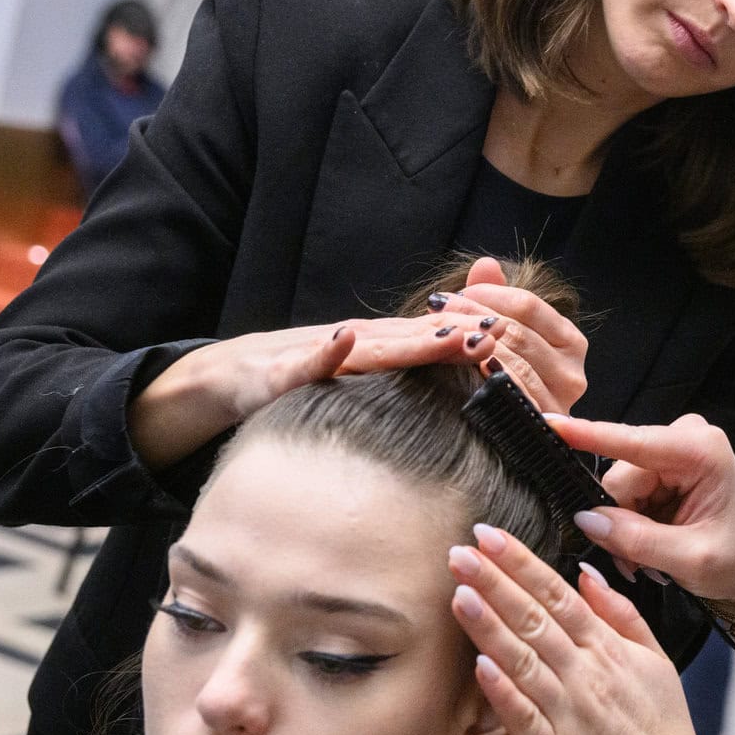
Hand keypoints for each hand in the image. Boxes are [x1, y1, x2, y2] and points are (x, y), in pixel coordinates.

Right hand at [130, 307, 502, 468]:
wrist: (221, 380)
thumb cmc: (298, 388)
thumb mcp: (354, 388)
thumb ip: (398, 385)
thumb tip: (449, 401)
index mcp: (373, 353)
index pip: (428, 345)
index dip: (468, 344)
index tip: (514, 343)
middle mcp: (351, 346)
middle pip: (409, 340)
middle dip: (453, 337)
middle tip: (497, 333)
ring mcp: (315, 355)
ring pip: (367, 347)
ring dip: (409, 340)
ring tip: (449, 334)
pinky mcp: (276, 373)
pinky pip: (302, 364)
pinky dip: (323, 353)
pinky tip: (343, 341)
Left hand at [445, 256, 588, 414]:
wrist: (512, 438)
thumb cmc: (506, 378)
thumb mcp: (505, 332)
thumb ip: (497, 298)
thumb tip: (486, 264)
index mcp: (570, 342)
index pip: (529, 306)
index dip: (489, 295)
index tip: (455, 294)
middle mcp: (574, 372)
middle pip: (518, 333)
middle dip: (474, 317)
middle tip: (438, 311)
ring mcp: (560, 402)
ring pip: (513, 362)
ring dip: (473, 346)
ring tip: (441, 335)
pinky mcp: (541, 426)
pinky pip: (509, 396)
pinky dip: (483, 380)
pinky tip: (460, 370)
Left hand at [452, 525, 703, 734]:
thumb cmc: (662, 730)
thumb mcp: (656, 660)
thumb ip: (621, 614)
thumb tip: (586, 574)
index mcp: (607, 649)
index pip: (558, 595)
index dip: (521, 564)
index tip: (490, 537)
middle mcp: (585, 674)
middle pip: (534, 619)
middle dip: (494, 581)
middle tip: (460, 552)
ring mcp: (568, 712)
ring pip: (523, 660)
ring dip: (489, 626)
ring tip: (459, 593)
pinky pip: (523, 717)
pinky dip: (501, 691)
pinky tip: (478, 665)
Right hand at [546, 414, 734, 609]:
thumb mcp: (691, 559)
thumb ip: (637, 539)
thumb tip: (587, 518)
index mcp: (700, 451)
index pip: (633, 442)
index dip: (588, 436)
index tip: (550, 423)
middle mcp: (684, 439)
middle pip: (619, 478)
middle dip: (620, 521)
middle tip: (638, 564)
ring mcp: (672, 451)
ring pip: (617, 490)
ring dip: (625, 528)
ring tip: (652, 560)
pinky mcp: (662, 466)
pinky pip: (624, 495)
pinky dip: (631, 525)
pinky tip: (652, 546)